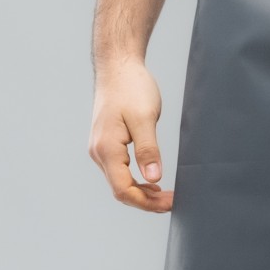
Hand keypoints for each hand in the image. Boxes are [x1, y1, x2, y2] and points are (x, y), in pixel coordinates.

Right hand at [88, 58, 173, 211]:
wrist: (117, 66)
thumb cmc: (131, 87)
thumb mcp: (145, 118)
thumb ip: (148, 150)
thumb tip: (154, 178)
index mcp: (106, 149)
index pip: (123, 190)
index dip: (147, 202)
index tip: (171, 202)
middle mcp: (98, 152)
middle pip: (120, 190)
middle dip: (146, 201)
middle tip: (172, 201)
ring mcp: (99, 148)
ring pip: (118, 181)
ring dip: (141, 192)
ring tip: (165, 195)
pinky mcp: (105, 143)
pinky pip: (118, 170)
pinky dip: (135, 179)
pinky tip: (151, 180)